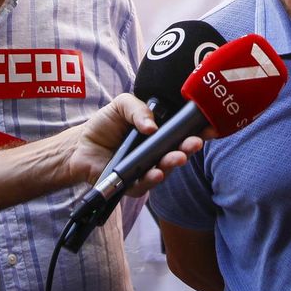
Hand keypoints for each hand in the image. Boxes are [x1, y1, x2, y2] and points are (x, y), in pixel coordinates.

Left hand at [69, 92, 206, 194]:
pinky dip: (152, 179)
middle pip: (179, 152)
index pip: (183, 132)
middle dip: (189, 148)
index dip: (198, 131)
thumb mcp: (121, 105)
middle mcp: (157, 152)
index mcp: (159, 133)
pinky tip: (155, 172)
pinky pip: (144, 184)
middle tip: (195, 143)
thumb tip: (152, 126)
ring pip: (165, 169)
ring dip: (173, 164)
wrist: (80, 146)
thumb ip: (138, 109)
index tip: (210, 127)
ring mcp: (146, 169)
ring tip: (178, 158)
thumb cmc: (105, 125)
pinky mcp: (132, 184)